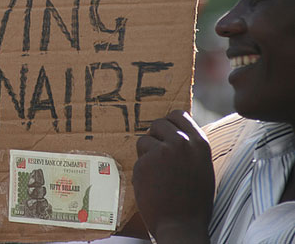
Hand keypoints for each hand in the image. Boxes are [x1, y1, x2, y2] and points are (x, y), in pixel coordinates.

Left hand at [132, 110, 214, 243]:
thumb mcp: (202, 167)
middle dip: (155, 137)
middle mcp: (182, 143)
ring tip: (158, 174)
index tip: (165, 133)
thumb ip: (190, 148)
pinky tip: (152, 184)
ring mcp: (162, 151)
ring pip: (144, 139)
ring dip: (146, 153)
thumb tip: (176, 131)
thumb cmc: (193, 201)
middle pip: (158, 123)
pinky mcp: (145, 162)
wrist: (181, 225)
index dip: (169, 123)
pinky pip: (138, 158)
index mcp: (199, 143)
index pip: (179, 115)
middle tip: (158, 156)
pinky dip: (141, 169)